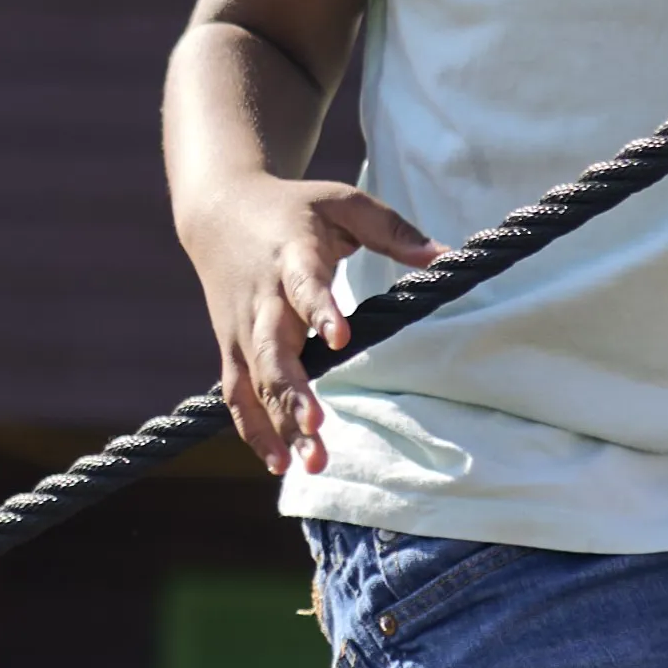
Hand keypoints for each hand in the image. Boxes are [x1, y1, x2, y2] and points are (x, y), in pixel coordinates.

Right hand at [187, 172, 435, 473]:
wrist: (219, 212)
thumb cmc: (293, 208)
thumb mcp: (343, 202)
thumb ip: (394, 231)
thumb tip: (448, 257)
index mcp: (291, 257)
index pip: (304, 286)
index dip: (320, 310)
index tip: (341, 338)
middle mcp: (261, 299)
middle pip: (272, 351)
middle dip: (293, 392)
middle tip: (318, 426)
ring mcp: (240, 330)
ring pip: (256, 384)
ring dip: (279, 425)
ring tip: (311, 463)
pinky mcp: (230, 351)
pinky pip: (238, 398)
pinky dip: (255, 432)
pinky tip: (282, 465)